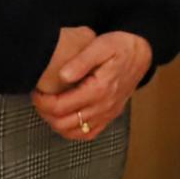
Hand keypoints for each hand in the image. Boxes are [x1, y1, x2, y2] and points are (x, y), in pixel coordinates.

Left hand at [32, 31, 152, 140]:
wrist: (142, 52)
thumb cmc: (120, 46)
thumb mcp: (101, 45)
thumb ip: (81, 60)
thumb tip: (62, 76)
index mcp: (99, 89)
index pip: (60, 107)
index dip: (42, 102)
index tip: (37, 91)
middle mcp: (103, 106)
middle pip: (63, 123)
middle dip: (45, 113)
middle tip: (40, 99)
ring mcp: (108, 113)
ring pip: (73, 132)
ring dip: (56, 123)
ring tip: (50, 108)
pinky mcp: (110, 116)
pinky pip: (88, 134)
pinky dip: (73, 131)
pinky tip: (66, 118)